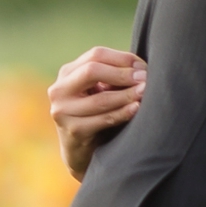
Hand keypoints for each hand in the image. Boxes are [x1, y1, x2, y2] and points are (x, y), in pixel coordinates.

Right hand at [49, 47, 144, 179]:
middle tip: (145, 78)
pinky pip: (103, 119)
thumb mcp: (100, 90)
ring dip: (127, 94)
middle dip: (122, 74)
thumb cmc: (96, 113)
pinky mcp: (73, 131)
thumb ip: (114, 75)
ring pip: (100, 99)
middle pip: (92, 71)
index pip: (95, 55)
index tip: (142, 66)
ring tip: (145, 91)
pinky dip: (122, 113)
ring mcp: (63, 111)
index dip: (122, 58)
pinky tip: (136, 108)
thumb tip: (141, 67)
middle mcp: (59, 90)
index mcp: (67, 73)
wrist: (81, 151)